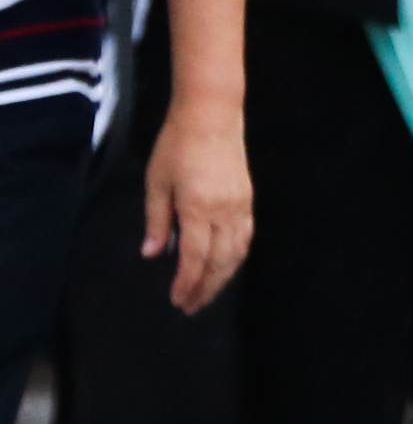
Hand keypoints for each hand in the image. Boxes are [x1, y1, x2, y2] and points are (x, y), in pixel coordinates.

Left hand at [142, 97, 250, 315]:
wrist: (212, 115)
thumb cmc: (176, 145)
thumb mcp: (156, 182)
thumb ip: (156, 220)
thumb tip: (152, 254)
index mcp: (198, 208)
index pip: (194, 257)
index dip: (187, 283)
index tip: (177, 301)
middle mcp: (224, 212)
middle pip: (219, 261)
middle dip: (205, 287)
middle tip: (191, 307)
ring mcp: (240, 206)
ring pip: (237, 253)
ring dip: (223, 277)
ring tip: (208, 293)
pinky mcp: (248, 200)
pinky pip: (245, 238)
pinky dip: (236, 258)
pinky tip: (226, 265)